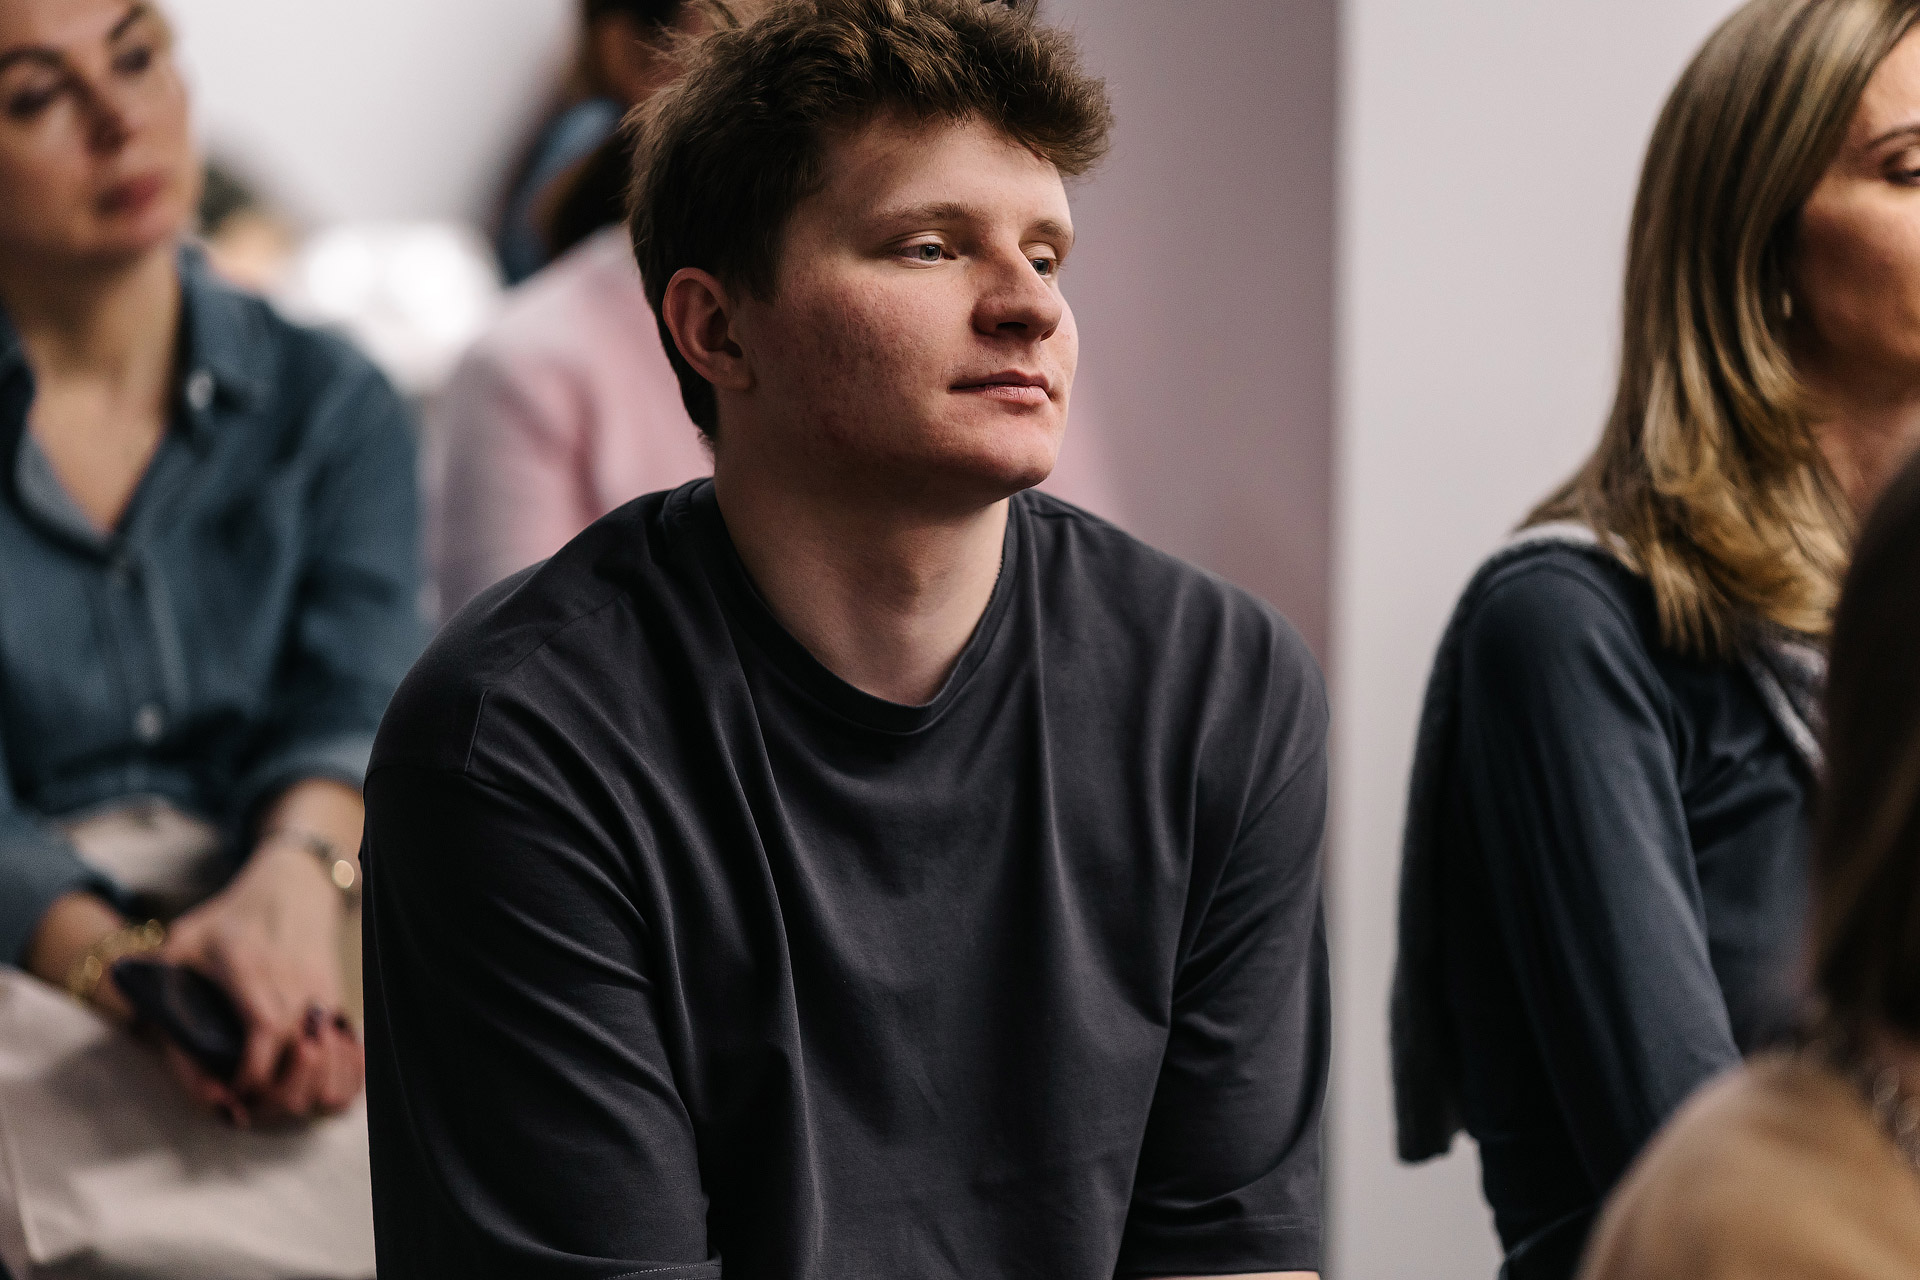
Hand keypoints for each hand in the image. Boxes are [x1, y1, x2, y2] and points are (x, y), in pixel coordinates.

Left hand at [157, 836, 360, 1125]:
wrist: (293, 887)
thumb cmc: (232, 918)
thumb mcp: (184, 939)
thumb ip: (159, 983)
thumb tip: (144, 1034)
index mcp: (252, 968)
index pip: (265, 1030)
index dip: (250, 1076)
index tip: (227, 1095)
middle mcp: (295, 985)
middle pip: (300, 1061)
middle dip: (270, 1100)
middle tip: (242, 1106)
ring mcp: (323, 996)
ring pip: (331, 1064)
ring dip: (304, 1095)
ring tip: (271, 1100)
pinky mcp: (339, 1003)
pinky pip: (351, 1055)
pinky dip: (341, 1082)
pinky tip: (314, 1093)